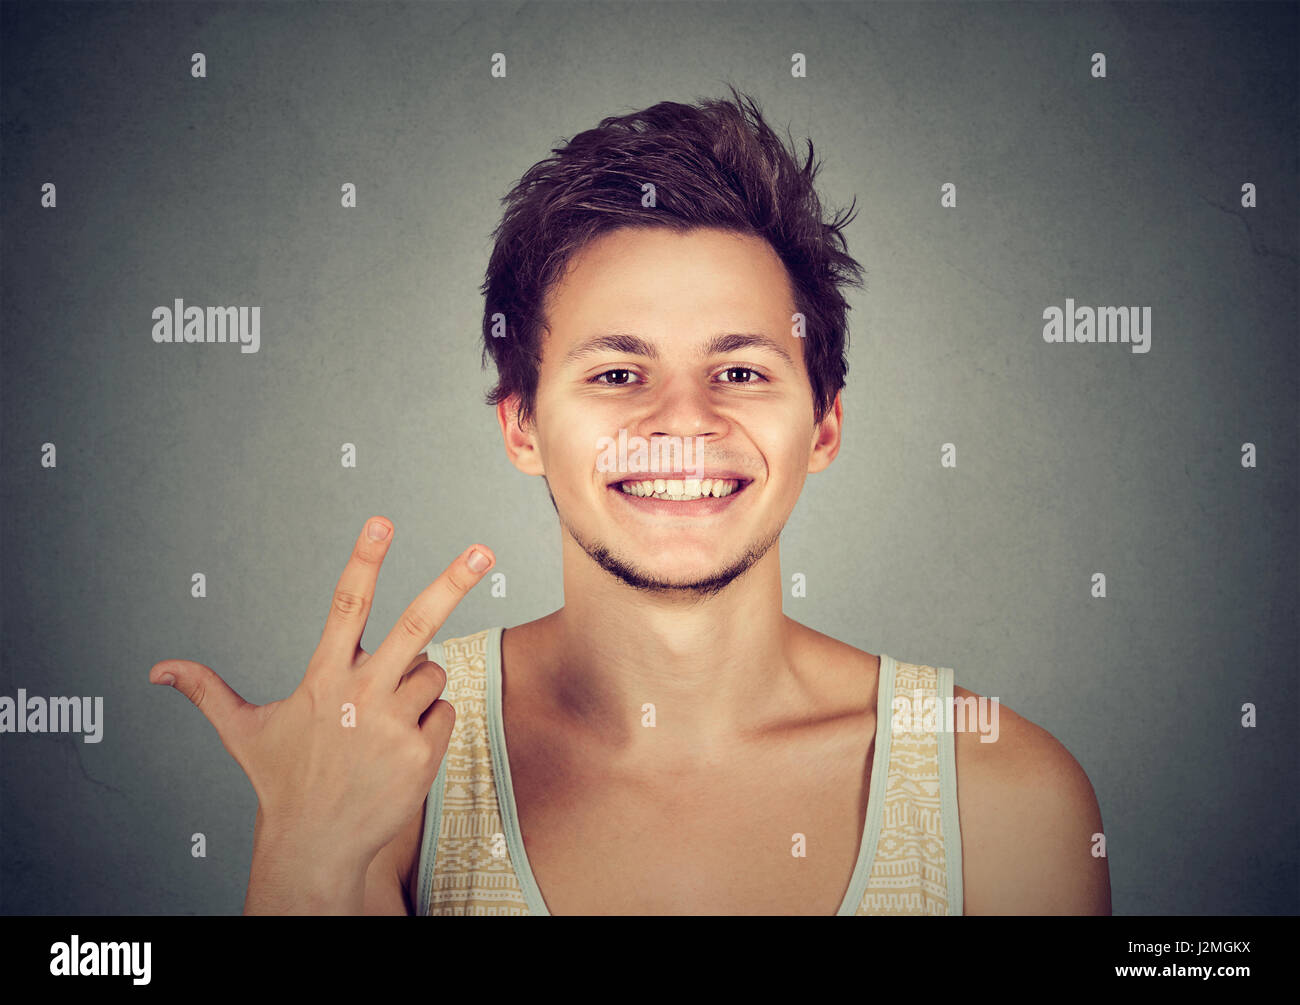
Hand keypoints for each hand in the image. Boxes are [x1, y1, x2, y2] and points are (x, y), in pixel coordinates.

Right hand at [151, 517, 494, 885]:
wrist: (315, 847)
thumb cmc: (282, 782)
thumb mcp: (243, 733)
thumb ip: (208, 692)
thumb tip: (158, 670)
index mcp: (323, 678)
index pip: (346, 605)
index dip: (364, 560)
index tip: (381, 520)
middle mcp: (362, 695)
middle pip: (417, 625)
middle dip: (451, 583)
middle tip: (483, 551)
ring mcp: (396, 725)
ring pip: (432, 673)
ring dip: (417, 685)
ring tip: (382, 721)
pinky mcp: (423, 753)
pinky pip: (445, 712)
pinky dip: (430, 722)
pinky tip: (400, 748)